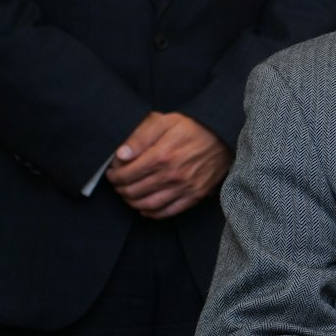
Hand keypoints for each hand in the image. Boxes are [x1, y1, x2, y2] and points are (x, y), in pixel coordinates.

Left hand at [106, 111, 232, 217]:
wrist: (223, 135)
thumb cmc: (192, 127)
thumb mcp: (165, 122)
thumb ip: (140, 137)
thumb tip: (121, 155)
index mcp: (161, 156)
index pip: (126, 174)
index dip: (114, 176)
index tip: (112, 173)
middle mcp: (172, 175)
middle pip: (134, 191)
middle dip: (120, 189)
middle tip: (117, 184)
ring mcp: (184, 187)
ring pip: (148, 204)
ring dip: (132, 203)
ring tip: (128, 195)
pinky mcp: (195, 195)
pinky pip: (168, 211)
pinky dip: (152, 213)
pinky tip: (145, 207)